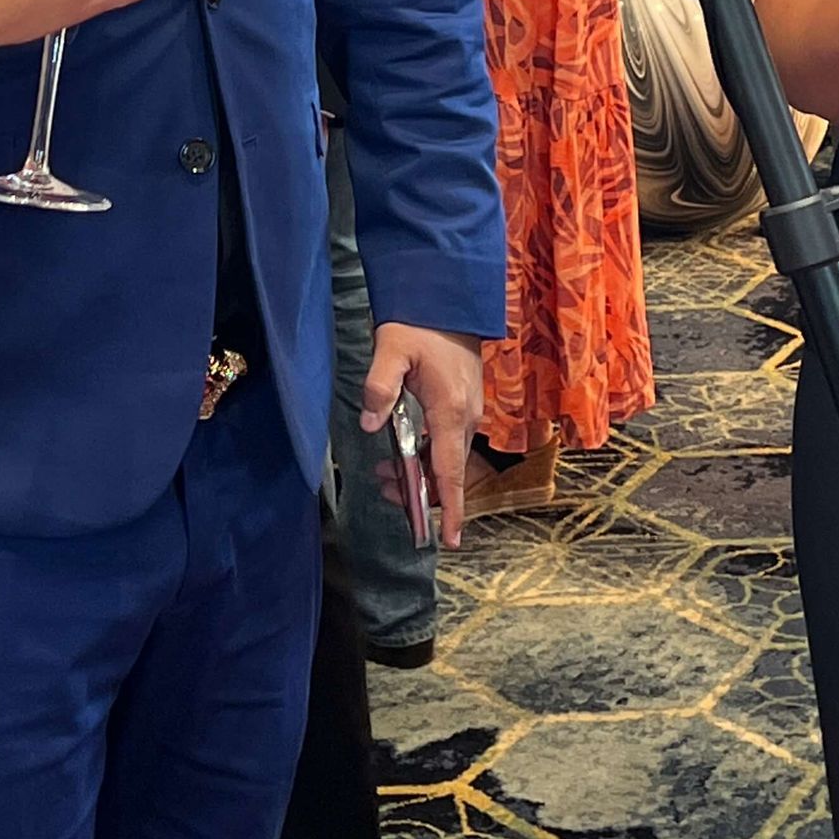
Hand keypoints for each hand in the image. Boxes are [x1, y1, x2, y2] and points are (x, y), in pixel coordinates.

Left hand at [360, 323, 483, 549]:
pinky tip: (404, 451)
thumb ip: (380, 385)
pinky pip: (449, 445)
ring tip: (385, 474)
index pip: (449, 472)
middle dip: (419, 492)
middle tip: (384, 488)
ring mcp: (468, 411)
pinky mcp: (464, 404)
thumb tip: (370, 424)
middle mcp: (465, 417)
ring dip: (420, 474)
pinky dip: (428, 458)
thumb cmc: (419, 322)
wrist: (446, 296)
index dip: (448, 509)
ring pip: (447, 460)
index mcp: (450, 410)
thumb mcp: (392, 348)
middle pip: (447, 473)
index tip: (447, 542)